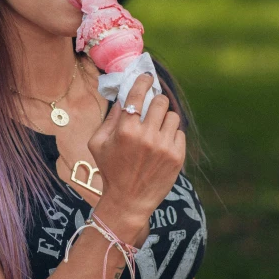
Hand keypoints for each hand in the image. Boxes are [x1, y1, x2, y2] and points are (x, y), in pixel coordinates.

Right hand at [88, 72, 184, 225]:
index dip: (143, 82)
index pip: (138, 95)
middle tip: (152, 106)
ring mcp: (164, 147)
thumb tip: (124, 98)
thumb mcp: (98, 144)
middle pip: (161, 101)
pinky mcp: (177, 157)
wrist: (128, 201)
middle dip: (156, 101)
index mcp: (125, 130)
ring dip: (165, 118)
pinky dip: (171, 135)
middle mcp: (147, 136)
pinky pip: (180, 133)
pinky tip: (161, 144)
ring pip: (173, 116)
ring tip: (157, 128)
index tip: (146, 78)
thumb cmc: (110, 171)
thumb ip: (109, 119)